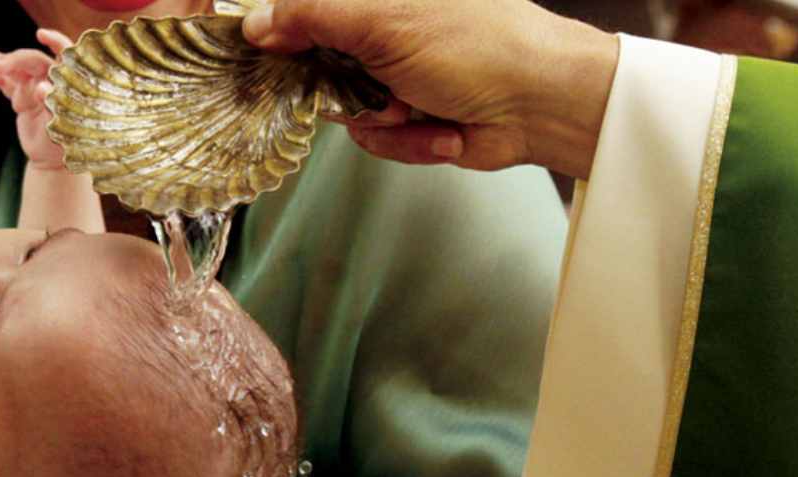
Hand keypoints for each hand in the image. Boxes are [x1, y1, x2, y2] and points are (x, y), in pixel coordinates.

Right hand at [0, 28, 72, 170]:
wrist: (52, 160)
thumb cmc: (64, 142)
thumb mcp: (60, 125)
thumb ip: (51, 103)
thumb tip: (40, 87)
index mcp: (65, 81)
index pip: (63, 55)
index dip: (54, 41)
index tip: (40, 34)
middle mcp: (49, 80)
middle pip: (30, 61)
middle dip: (11, 60)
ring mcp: (33, 87)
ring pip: (14, 69)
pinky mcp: (20, 97)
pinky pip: (5, 82)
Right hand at [241, 0, 618, 178]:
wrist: (541, 105)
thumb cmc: (479, 47)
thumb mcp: (384, 20)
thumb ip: (312, 16)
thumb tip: (256, 22)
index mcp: (374, 0)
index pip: (303, 13)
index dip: (279, 37)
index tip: (265, 55)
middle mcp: (380, 33)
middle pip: (313, 69)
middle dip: (340, 89)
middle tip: (368, 88)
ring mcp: (394, 78)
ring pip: (343, 113)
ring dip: (382, 120)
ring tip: (420, 107)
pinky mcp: (410, 120)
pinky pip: (377, 141)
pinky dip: (408, 142)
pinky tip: (442, 128)